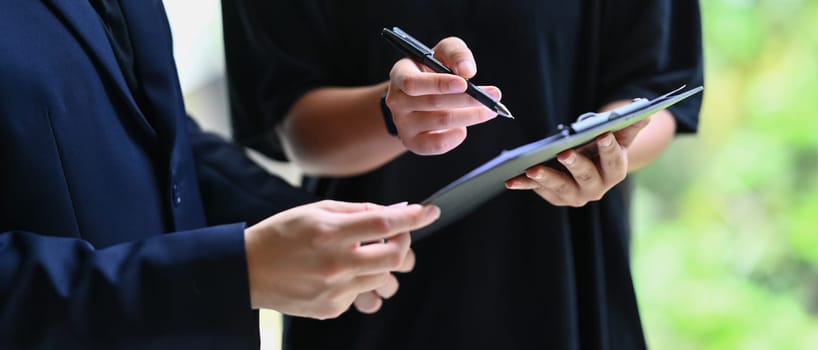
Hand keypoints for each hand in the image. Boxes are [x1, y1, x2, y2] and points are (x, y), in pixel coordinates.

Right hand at [244, 200, 438, 318]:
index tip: (429, 212)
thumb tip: (396, 211)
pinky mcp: (332, 308)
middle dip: (404, 245)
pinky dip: (361, 282)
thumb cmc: (282, 234)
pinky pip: (363, 295)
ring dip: (384, 267)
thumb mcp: (317, 210)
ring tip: (366, 258)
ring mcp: (335, 290)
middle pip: (395, 258)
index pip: (384, 224)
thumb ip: (359, 211)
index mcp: (330, 232)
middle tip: (397, 237)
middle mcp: (335, 264)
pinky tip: (341, 274)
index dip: (412, 217)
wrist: (246, 271)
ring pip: (385, 280)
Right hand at [385, 37, 501, 154]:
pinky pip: (437, 144)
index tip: (466, 83)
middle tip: (493, 96)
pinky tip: (464, 127)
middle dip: (467, 99)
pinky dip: (456, 136)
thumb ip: (455, 53)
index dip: (439, 83)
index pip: (413, 83)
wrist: (420, 97)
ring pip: (441, 122)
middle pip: (433, 102)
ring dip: (470, 116)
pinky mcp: (413, 142)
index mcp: (400, 74)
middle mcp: (397, 100)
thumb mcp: (442, 53)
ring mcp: (403, 124)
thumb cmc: (433, 70)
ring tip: (489, 110)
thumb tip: (467, 70)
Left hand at [504, 118, 650, 206]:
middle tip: (564, 153)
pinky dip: (525, 185)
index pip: (614, 160)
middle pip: (587, 176)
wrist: (592, 164)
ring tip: (531, 169)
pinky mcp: (556, 197)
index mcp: (615, 171)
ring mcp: (575, 196)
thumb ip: (630, 124)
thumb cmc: (603, 145)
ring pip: (561, 188)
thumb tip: (644, 109)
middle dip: (576, 164)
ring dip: (546, 178)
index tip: (603, 135)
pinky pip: (539, 190)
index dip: (609, 148)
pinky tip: (511, 179)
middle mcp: (597, 188)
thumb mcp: (618, 135)